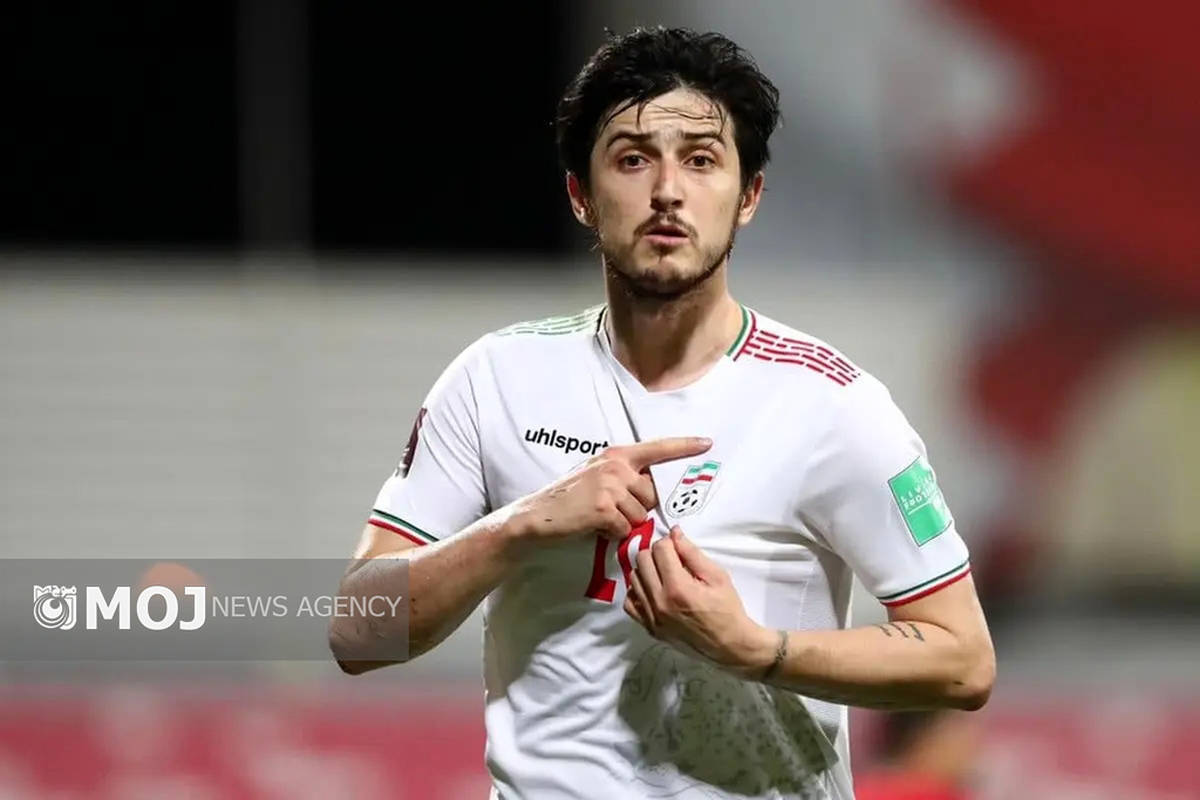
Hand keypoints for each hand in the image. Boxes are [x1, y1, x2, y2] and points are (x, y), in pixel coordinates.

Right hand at [510, 437, 711, 546]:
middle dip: (638, 508)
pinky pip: (625, 528)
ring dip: (625, 523)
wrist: (536, 517)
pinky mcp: (603, 508)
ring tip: (599, 519)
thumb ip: (622, 475)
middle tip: (611, 511)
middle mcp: (616, 466)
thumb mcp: (595, 475)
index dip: (684, 446)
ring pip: (641, 515)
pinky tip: (594, 527)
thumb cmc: (567, 499)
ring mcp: (610, 486)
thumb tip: (649, 488)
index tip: (707, 443)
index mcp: (616, 455)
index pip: (657, 448)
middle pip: (651, 495)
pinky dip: (612, 534)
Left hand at [624, 526, 770, 674]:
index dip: (669, 542)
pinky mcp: (649, 628)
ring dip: (647, 570)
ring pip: (633, 578)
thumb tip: (674, 533)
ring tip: (663, 574)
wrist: (729, 645)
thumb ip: (692, 553)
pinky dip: (638, 591)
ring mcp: (652, 617)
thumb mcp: (716, 575)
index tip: (678, 547)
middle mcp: (660, 602)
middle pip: (642, 560)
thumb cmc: (727, 609)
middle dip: (656, 553)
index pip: (659, 549)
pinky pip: (630, 603)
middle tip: (671, 559)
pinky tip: (652, 589)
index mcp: (678, 587)